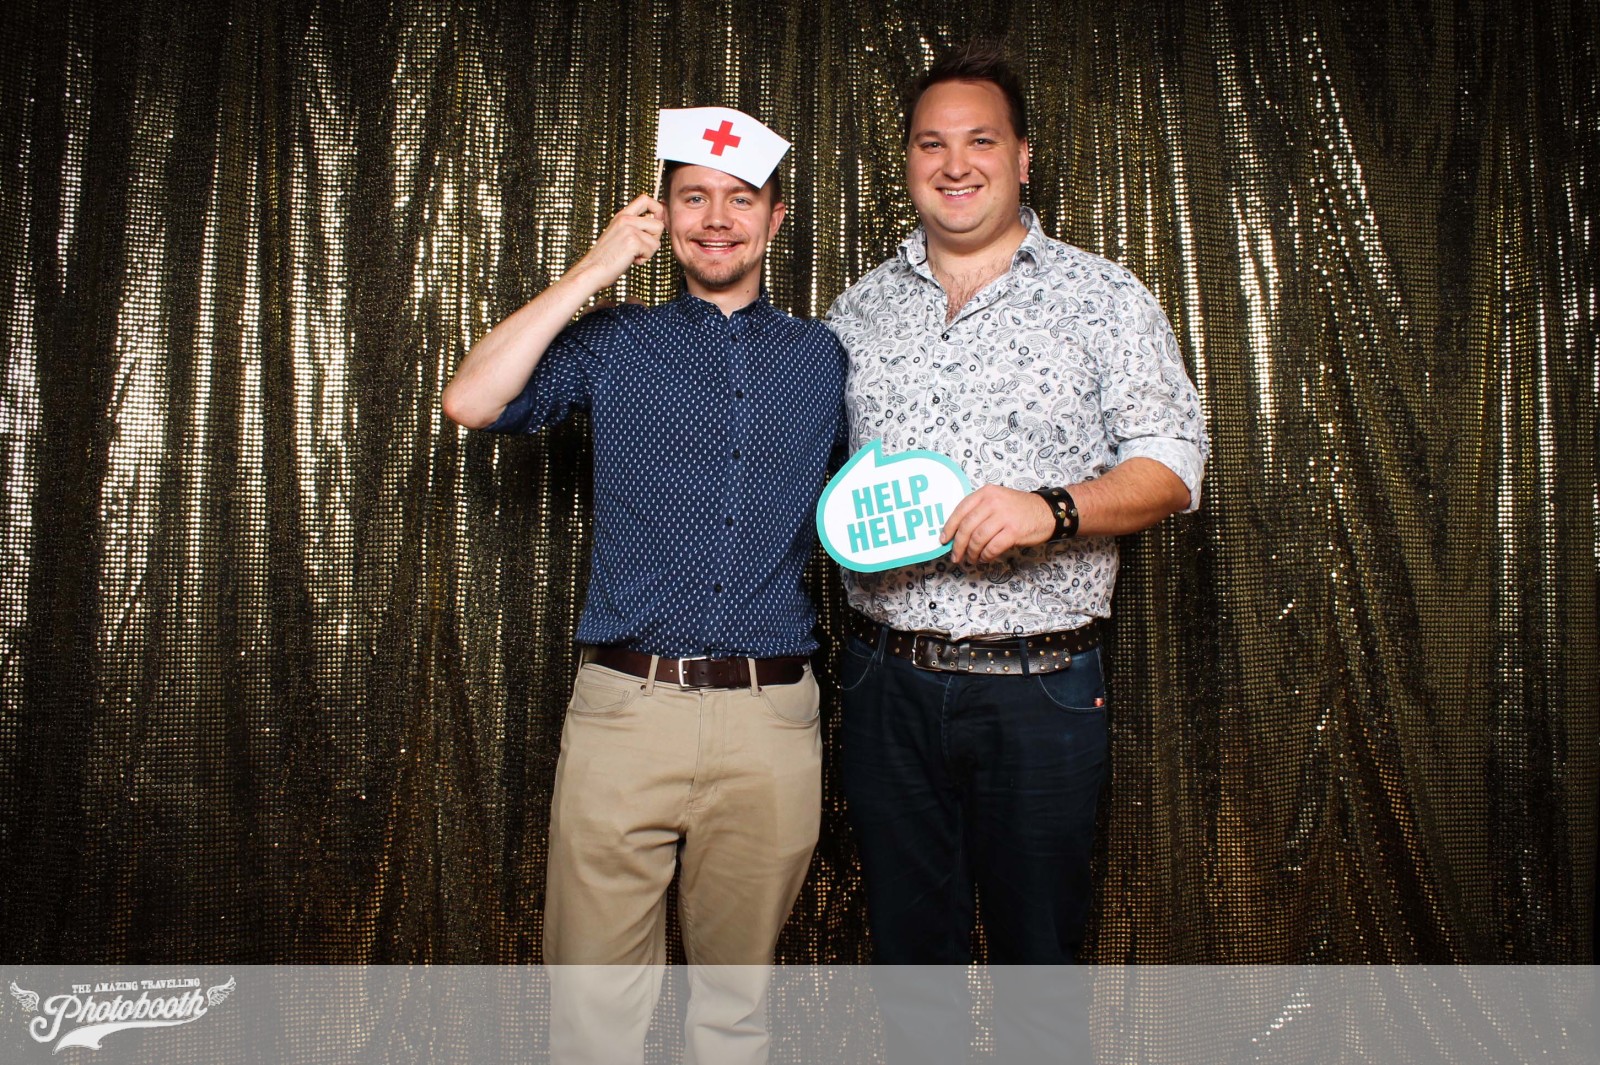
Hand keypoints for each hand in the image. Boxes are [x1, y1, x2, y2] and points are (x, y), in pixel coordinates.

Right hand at [568, 194, 665, 286]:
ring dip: (648, 251)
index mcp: (622, 215)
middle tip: (640, 247)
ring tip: (633, 255)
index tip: (655, 224)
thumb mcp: (620, 235)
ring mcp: (629, 229)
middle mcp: (625, 219)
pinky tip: (630, 260)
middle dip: (654, 239)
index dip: (657, 210)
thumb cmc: (606, 257)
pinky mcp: (632, 241)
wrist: (592, 270)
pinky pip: (652, 250)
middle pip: (658, 223)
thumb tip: (657, 224)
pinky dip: (644, 259)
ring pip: (657, 239)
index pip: (646, 199)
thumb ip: (635, 226)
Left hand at [941, 484, 1055, 564]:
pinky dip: (986, 556)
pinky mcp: (1013, 531)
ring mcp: (1004, 516)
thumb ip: (979, 511)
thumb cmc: (1019, 509)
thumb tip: (957, 533)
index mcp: (986, 493)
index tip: (944, 540)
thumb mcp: (997, 500)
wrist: (1047, 511)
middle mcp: (993, 502)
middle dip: (958, 545)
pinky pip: (992, 547)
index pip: (960, 510)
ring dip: (972, 553)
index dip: (949, 527)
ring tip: (972, 559)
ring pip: (978, 539)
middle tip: (956, 556)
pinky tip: (985, 558)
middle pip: (966, 527)